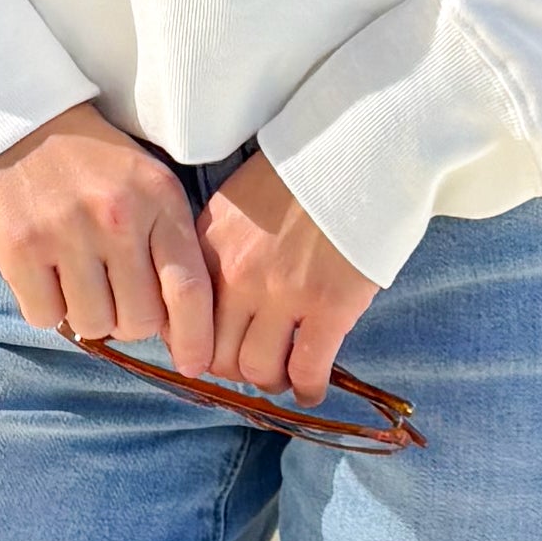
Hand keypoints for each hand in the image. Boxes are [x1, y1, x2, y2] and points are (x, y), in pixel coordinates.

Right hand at [0, 106, 214, 368]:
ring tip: (76, 279)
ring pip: (94, 324)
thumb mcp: (144, 183)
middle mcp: (117, 217)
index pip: (189, 286)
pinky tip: (44, 275)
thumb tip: (180, 325)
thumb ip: (167, 242)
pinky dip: (47, 307)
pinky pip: (46, 316)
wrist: (14, 118)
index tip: (193, 363)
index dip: (195, 336)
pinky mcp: (19, 248)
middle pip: (140, 319)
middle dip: (130, 320)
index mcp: (157, 199)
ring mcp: (66, 233)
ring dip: (87, 314)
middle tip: (113, 294)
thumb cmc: (87, 161)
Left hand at [199, 155, 378, 403]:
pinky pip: (306, 368)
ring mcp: (282, 294)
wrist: (357, 150)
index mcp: (209, 247)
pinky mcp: (328, 307)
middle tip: (249, 369)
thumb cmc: (299, 172)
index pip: (183, 319)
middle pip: (218, 353)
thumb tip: (207, 297)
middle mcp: (237, 275)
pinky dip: (306, 388)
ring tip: (282, 376)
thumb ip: (215, 249)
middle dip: (231, 370)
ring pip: (258, 368)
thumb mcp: (234, 203)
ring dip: (269, 380)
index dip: (196, 346)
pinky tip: (310, 390)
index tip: (208, 353)